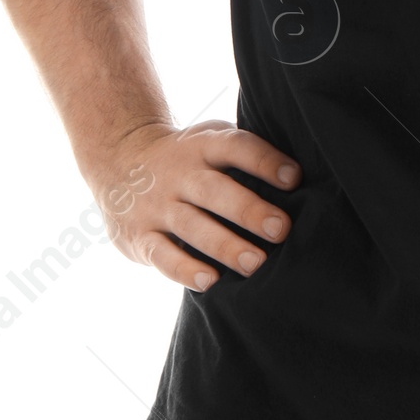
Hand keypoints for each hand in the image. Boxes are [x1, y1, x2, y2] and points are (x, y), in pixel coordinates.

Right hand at [86, 119, 301, 292]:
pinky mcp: (139, 236)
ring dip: (225, 246)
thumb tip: (301, 173)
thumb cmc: (185, 156)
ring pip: (192, 226)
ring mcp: (157, 205)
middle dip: (248, 210)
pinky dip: (184, 269)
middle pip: (215, 191)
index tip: (294, 177)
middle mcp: (179, 174)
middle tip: (281, 229)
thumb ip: (244, 152)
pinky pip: (162, 254)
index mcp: (202, 146)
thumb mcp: (208, 138)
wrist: (118, 158)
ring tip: (256, 263)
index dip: (264, 160)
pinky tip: (209, 281)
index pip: (235, 147)